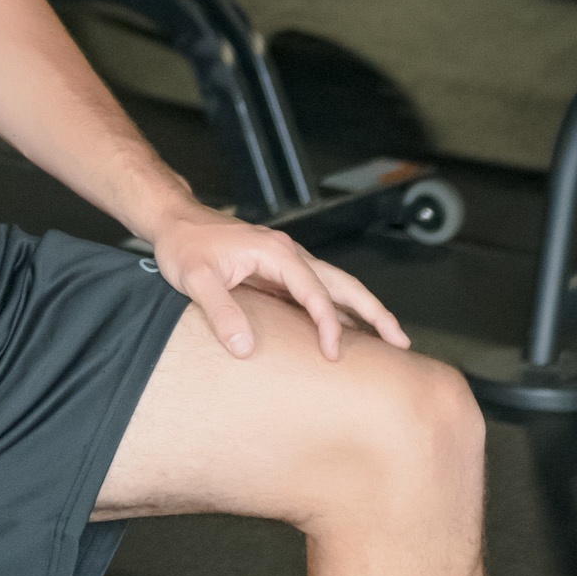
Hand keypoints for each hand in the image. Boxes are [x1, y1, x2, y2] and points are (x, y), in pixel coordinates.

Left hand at [146, 207, 408, 362]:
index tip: (333, 353)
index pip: (315, 292)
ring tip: (389, 341)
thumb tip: (245, 348)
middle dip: (375, 312)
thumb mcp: (195, 278)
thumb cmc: (184, 244)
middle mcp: (290, 255)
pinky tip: (344, 333)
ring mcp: (286, 264)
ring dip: (363, 312)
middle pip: (344, 285)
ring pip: (336, 287)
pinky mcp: (278, 274)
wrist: (174, 222)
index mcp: (277, 253)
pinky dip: (338, 312)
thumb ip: (221, 311)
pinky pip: (317, 294)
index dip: (328, 324)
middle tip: (402, 342)